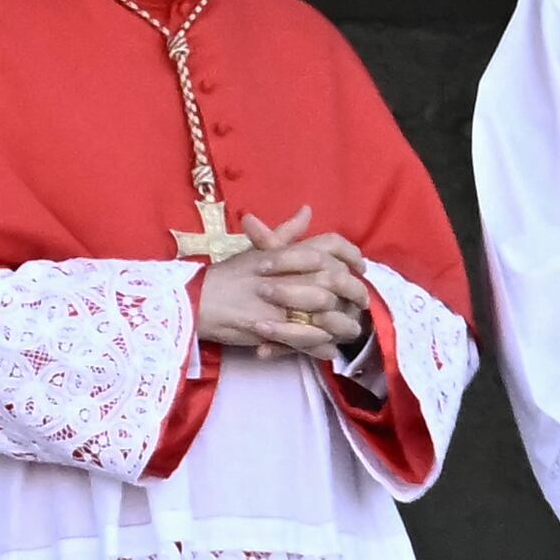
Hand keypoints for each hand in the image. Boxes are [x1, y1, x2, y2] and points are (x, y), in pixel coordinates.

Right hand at [192, 210, 369, 360]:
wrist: (199, 301)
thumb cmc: (227, 276)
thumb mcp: (256, 250)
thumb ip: (286, 234)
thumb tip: (308, 211)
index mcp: (288, 252)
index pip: (332, 246)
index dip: (352, 255)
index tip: (360, 267)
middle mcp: (292, 274)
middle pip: (339, 281)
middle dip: (355, 294)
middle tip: (360, 303)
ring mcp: (288, 304)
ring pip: (331, 315)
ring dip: (343, 325)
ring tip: (347, 330)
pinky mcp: (281, 330)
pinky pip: (313, 341)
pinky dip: (323, 347)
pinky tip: (329, 348)